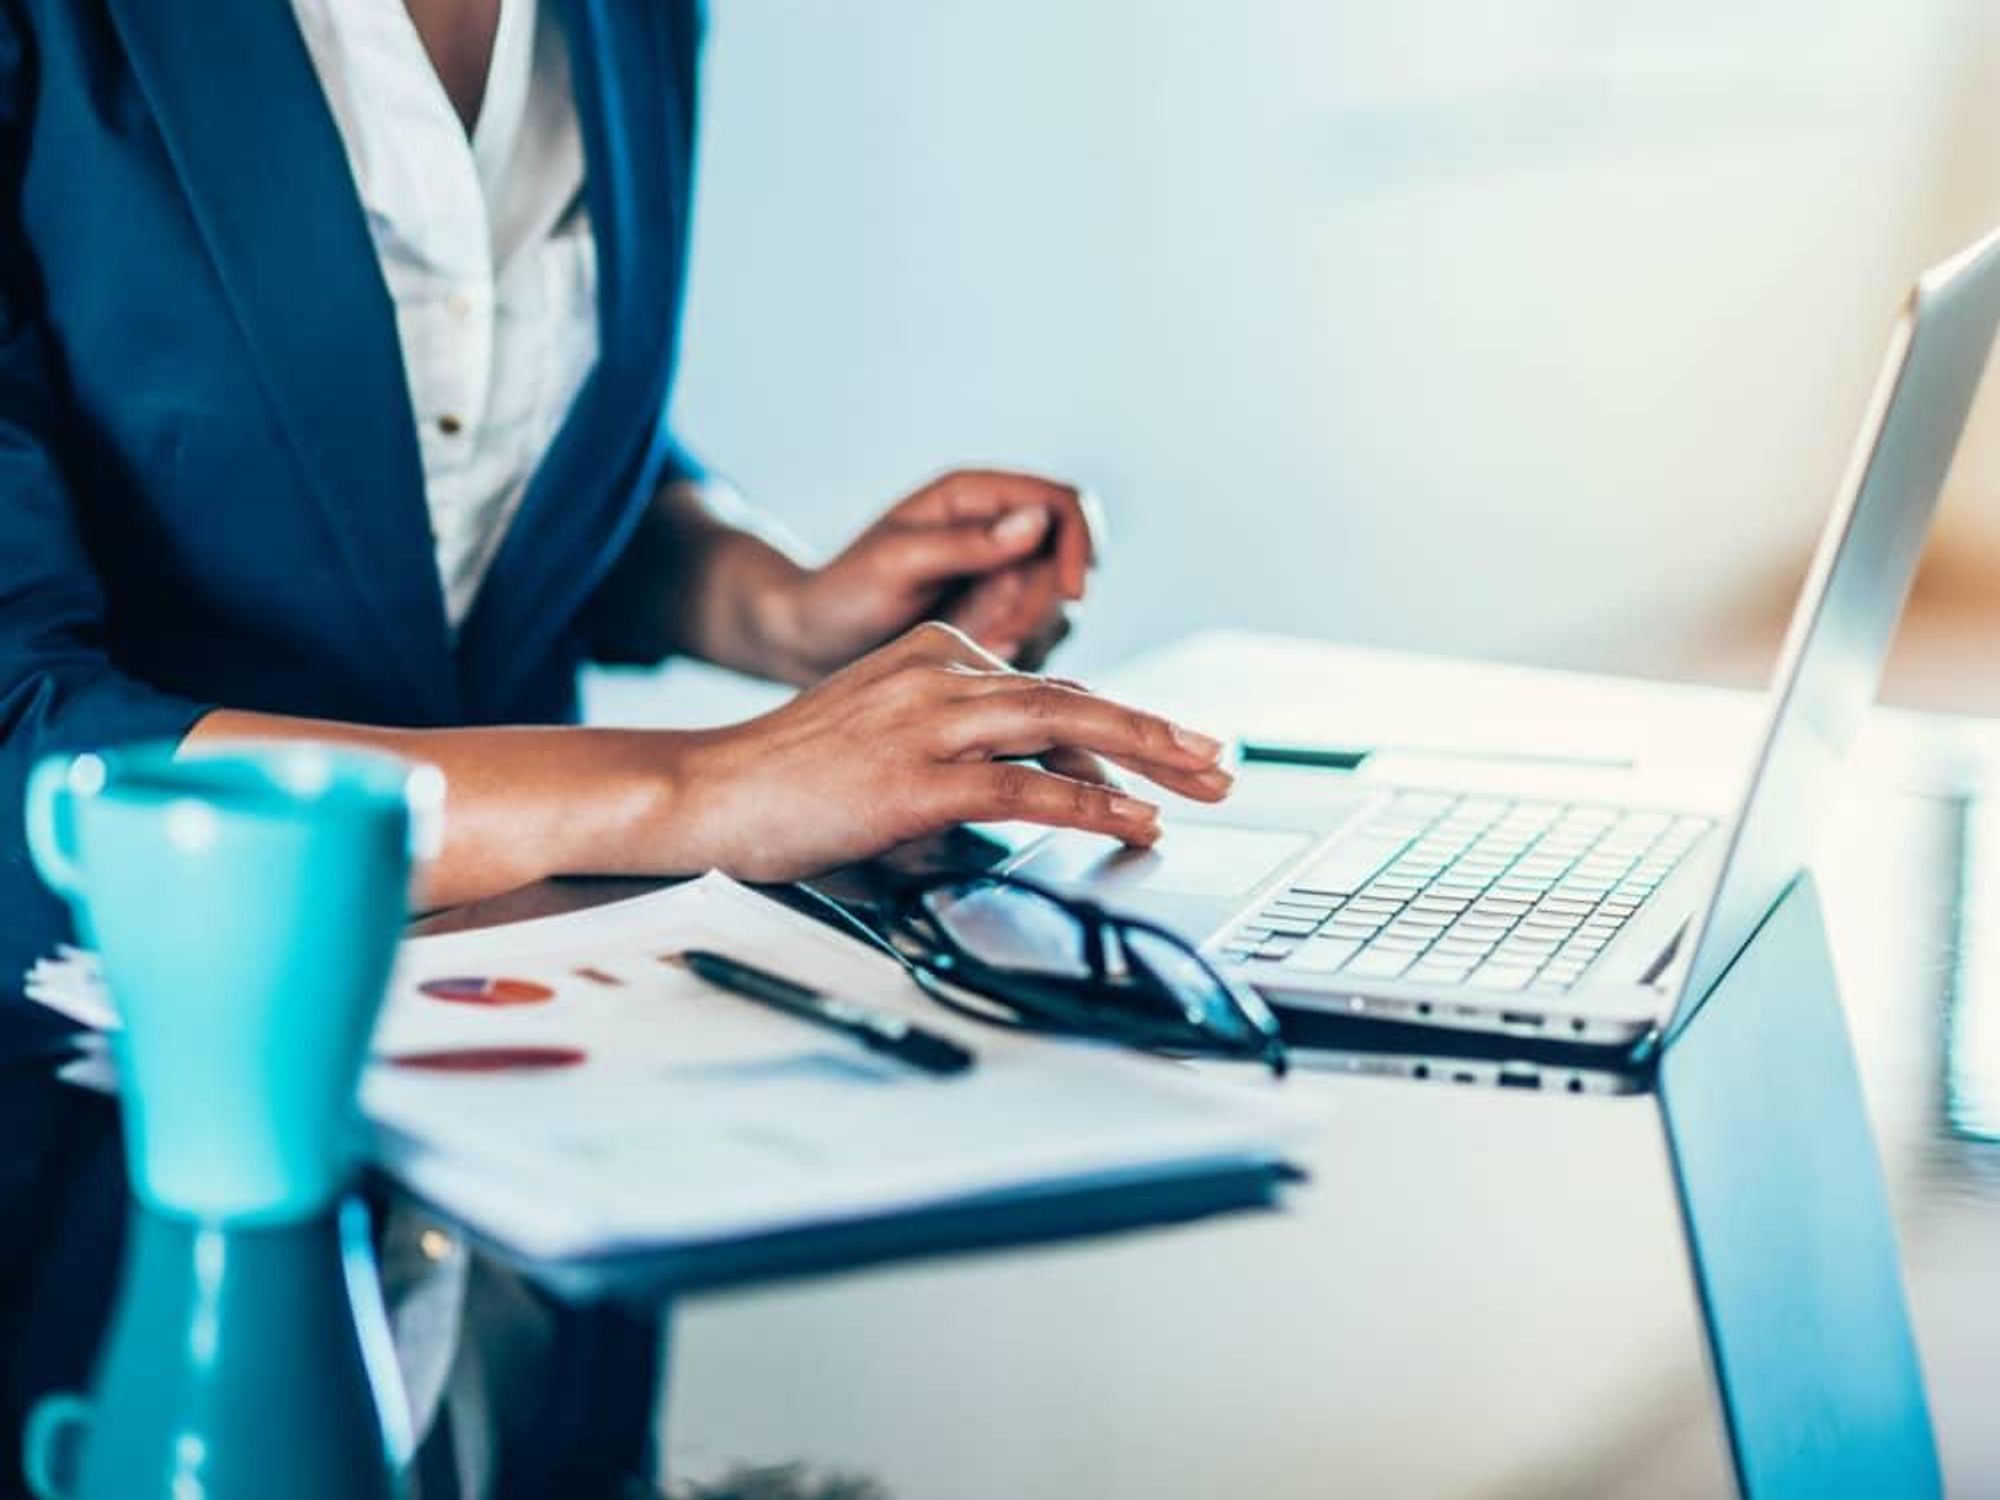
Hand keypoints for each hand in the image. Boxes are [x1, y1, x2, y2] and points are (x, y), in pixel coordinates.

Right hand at [667, 622, 1230, 882]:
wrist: (707, 790)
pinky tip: (1132, 821)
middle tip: (1218, 761)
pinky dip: (1089, 805)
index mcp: (935, 652)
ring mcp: (928, 720)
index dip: (1117, 731)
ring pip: (1064, 728)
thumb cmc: (795, 775)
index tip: (1169, 757)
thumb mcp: (891, 735)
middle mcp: (939, 671)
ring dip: (1146, 758)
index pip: (1049, 690)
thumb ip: (969, 744)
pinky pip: (1024, 788)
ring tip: (1200, 784)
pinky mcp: (916, 777)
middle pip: (1075, 697)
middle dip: (1158, 732)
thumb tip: (1049, 785)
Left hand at [768, 470, 1096, 679]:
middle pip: (1066, 566)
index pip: (1064, 505)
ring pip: (1057, 612)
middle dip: (1037, 608)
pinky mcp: (998, 624)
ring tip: (965, 650)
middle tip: (992, 640)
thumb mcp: (897, 562)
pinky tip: (967, 668)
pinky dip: (1010, 660)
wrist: (812, 644)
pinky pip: (1036, 645)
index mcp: (975, 498)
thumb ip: (967, 542)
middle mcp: (997, 534)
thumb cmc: (842, 593)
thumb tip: (1037, 522)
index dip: (1080, 544)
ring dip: (1022, 638)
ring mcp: (1001, 581)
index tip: (1071, 591)